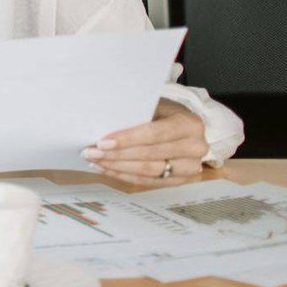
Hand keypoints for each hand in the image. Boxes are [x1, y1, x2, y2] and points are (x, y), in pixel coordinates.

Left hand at [84, 99, 208, 185]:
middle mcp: (195, 147)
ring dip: (117, 167)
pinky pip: (148, 181)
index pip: (154, 134)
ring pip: (148, 171)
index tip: (102, 142)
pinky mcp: (179, 180)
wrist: (181, 123)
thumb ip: (136, 114)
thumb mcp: (153, 105)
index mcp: (190, 124)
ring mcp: (190, 167)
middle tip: (90, 152)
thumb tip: (103, 124)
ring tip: (94, 160)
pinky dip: (123, 175)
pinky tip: (105, 169)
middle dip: (116, 155)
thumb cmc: (162, 111)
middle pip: (150, 155)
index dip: (127, 140)